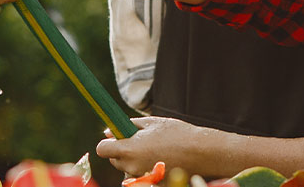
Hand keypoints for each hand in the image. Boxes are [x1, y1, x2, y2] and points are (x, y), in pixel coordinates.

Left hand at [96, 117, 220, 177]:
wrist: (200, 152)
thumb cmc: (176, 133)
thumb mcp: (152, 122)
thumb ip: (128, 125)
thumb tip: (109, 130)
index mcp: (129, 149)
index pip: (102, 149)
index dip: (108, 141)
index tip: (117, 136)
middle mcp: (131, 166)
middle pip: (114, 159)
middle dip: (122, 149)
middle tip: (140, 140)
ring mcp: (141, 176)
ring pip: (127, 167)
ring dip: (133, 159)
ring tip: (153, 149)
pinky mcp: (151, 182)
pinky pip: (139, 174)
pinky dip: (144, 167)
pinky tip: (159, 158)